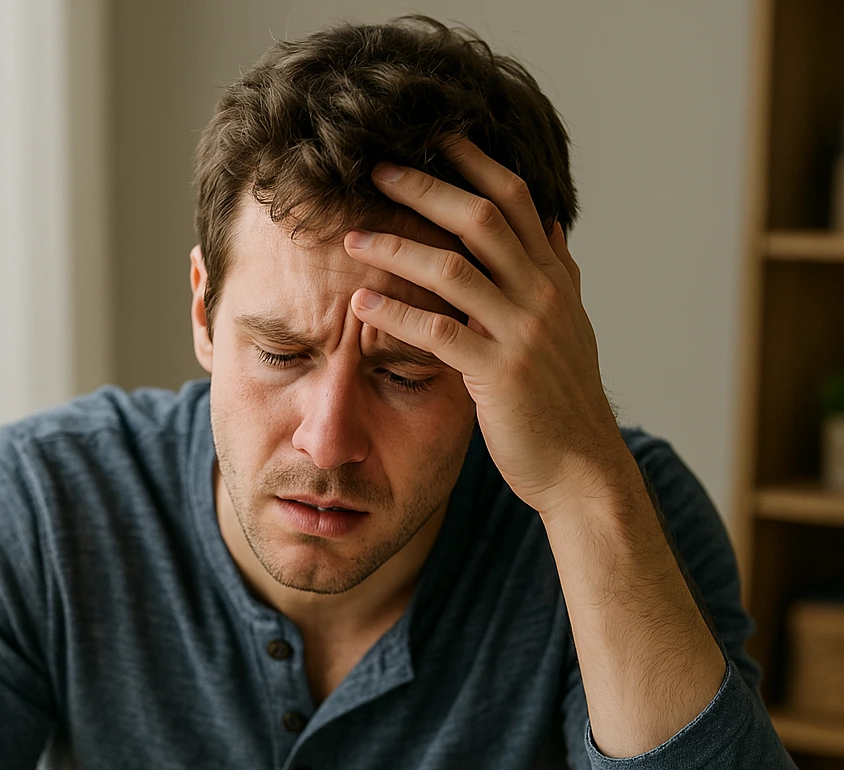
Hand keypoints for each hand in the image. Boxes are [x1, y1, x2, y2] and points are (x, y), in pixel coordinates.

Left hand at [343, 139, 634, 518]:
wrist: (581, 467)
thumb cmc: (564, 402)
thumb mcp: (570, 327)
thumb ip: (558, 273)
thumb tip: (549, 224)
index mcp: (554, 279)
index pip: (515, 200)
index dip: (474, 163)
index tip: (434, 138)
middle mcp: (542, 295)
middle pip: (479, 219)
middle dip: (425, 189)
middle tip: (377, 172)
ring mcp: (521, 333)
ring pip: (454, 269)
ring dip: (397, 247)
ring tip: (352, 240)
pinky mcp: (499, 375)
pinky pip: (439, 333)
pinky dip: (396, 314)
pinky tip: (362, 305)